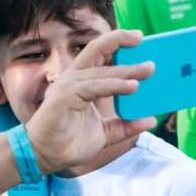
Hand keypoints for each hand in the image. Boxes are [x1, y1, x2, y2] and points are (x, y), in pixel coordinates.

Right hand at [25, 30, 156, 173]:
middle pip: (97, 50)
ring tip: (148, 69)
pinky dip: (115, 85)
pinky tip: (132, 86)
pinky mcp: (66, 96)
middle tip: (142, 38)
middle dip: (119, 40)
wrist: (44, 157)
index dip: (117, 44)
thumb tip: (150, 120)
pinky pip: (95, 87)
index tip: (138, 39)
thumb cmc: (68, 142)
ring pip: (101, 70)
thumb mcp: (105, 133)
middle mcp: (74, 79)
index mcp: (81, 82)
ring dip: (126, 69)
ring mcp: (68, 86)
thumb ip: (125, 125)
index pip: (99, 56)